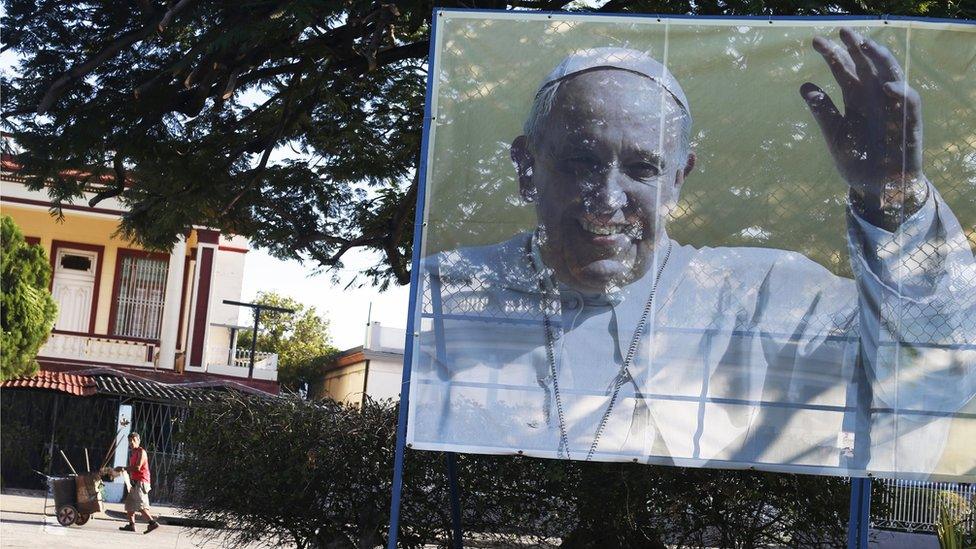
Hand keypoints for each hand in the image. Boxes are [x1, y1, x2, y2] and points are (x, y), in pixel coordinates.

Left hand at [801, 27, 926, 221]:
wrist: (876, 188)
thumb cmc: (857, 160)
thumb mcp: (834, 135)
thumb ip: (822, 111)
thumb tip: (804, 85)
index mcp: (855, 99)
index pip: (844, 69)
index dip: (832, 54)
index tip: (815, 41)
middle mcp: (874, 98)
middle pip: (866, 65)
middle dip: (856, 47)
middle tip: (842, 32)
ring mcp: (892, 108)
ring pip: (890, 74)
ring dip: (879, 59)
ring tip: (865, 46)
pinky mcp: (908, 123)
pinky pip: (908, 103)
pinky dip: (900, 92)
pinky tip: (886, 85)